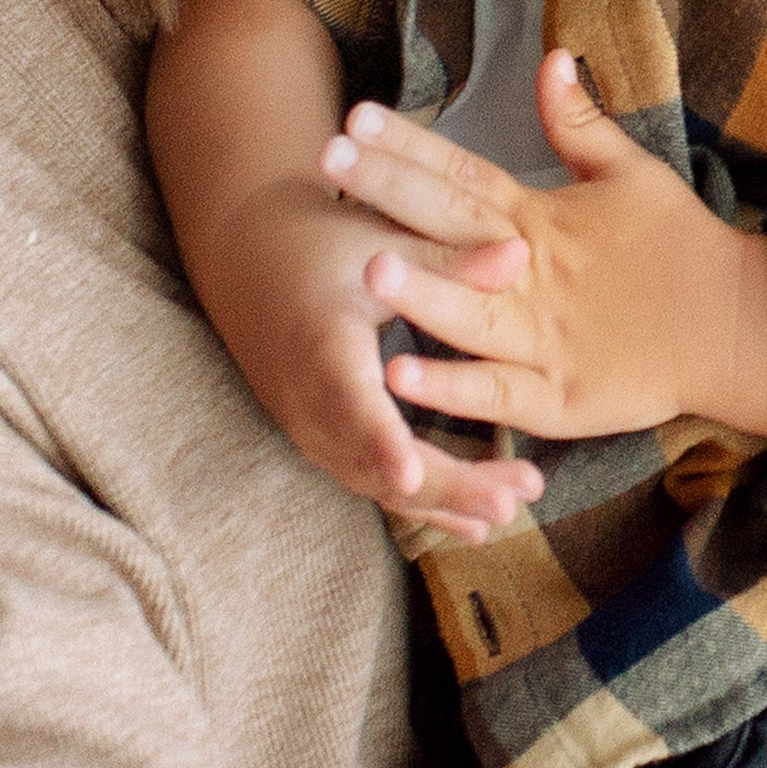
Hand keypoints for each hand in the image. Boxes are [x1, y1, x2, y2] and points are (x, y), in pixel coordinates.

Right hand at [185, 168, 545, 543]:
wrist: (245, 256)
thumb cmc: (320, 242)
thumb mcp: (384, 246)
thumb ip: (452, 262)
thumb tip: (520, 253)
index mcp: (322, 344)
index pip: (349, 400)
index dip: (378, 440)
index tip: (408, 473)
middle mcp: (308, 398)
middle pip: (373, 461)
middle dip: (442, 487)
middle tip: (510, 501)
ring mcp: (310, 427)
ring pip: (376, 482)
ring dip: (443, 501)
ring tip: (512, 507)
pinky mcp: (321, 439)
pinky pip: (371, 482)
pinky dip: (422, 503)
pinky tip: (476, 526)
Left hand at [318, 53, 766, 448]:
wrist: (733, 326)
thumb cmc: (675, 245)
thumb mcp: (629, 173)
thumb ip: (579, 123)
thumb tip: (552, 56)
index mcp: (540, 217)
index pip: (465, 172)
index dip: (411, 145)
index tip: (355, 115)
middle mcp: (532, 273)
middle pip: (455, 228)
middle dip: (391, 194)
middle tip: (330, 161)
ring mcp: (542, 337)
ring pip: (469, 314)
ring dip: (420, 292)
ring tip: (363, 270)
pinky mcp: (557, 396)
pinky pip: (494, 393)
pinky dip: (450, 387)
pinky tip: (398, 376)